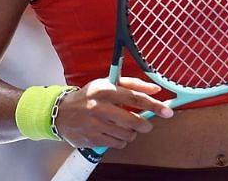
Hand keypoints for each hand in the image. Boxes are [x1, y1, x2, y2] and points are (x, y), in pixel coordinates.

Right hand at [53, 77, 173, 149]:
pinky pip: (117, 144)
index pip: (134, 98)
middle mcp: (98, 107)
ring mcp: (94, 125)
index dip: (153, 105)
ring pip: (127, 135)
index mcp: (104, 90)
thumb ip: (132, 85)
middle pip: (133, 121)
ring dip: (130, 133)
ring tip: (122, 127)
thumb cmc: (88, 97)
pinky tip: (112, 133)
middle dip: (144, 125)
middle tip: (145, 125)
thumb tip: (156, 90)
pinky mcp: (92, 139)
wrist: (61, 112)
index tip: (167, 111)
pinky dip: (119, 140)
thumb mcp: (106, 84)